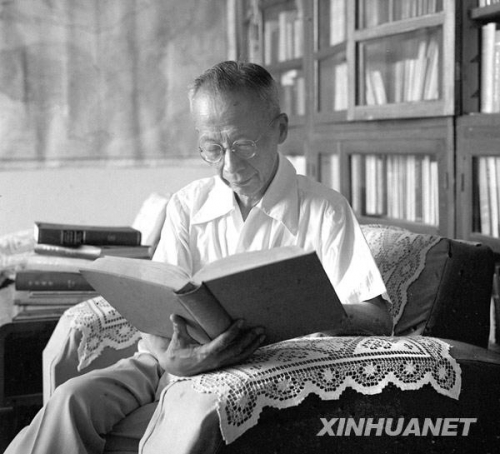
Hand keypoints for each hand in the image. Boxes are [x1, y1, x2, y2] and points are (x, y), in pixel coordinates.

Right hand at [141, 314, 265, 375]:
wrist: (176, 368)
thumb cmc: (177, 352)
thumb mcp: (176, 339)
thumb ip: (178, 326)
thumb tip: (173, 315)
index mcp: (204, 353)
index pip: (222, 342)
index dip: (233, 332)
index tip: (242, 320)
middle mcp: (215, 360)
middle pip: (236, 349)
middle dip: (249, 338)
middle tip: (259, 327)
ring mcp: (220, 364)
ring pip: (240, 356)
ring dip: (253, 345)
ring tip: (262, 334)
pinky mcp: (223, 365)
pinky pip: (239, 359)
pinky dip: (250, 351)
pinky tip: (257, 343)